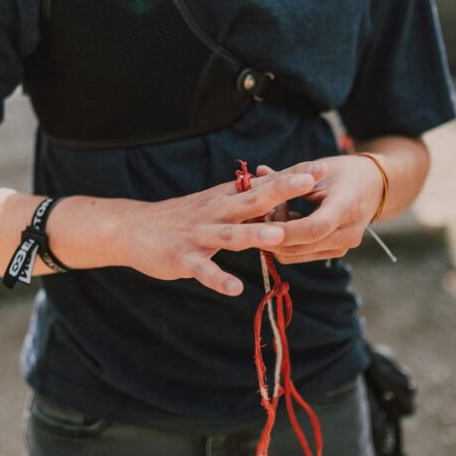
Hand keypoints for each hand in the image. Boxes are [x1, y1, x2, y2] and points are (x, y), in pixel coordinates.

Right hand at [113, 163, 327, 295]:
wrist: (132, 228)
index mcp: (226, 198)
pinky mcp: (183, 258)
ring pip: (231, 235)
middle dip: (282, 191)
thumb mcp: (214, 203)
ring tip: (279, 237)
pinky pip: (203, 270)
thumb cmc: (181, 218)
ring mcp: (199, 235)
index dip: (293, 176)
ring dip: (254, 235)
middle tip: (311, 182)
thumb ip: (244, 201)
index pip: (264, 184)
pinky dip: (218, 279)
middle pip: (253, 200)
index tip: (323, 167)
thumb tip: (280, 195)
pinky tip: (235, 289)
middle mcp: (216, 212)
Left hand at [256, 154, 383, 263]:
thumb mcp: (317, 169)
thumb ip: (284, 178)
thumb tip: (253, 178)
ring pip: (296, 253)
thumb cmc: (345, 172)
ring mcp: (342, 246)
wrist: (375, 186)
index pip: (313, 228)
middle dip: (271, 234)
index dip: (284, 230)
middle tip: (256, 213)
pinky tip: (286, 218)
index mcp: (346, 207)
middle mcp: (347, 233)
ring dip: (277, 238)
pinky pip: (301, 253)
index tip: (258, 224)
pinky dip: (287, 240)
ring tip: (274, 211)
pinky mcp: (335, 251)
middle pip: (300, 246)